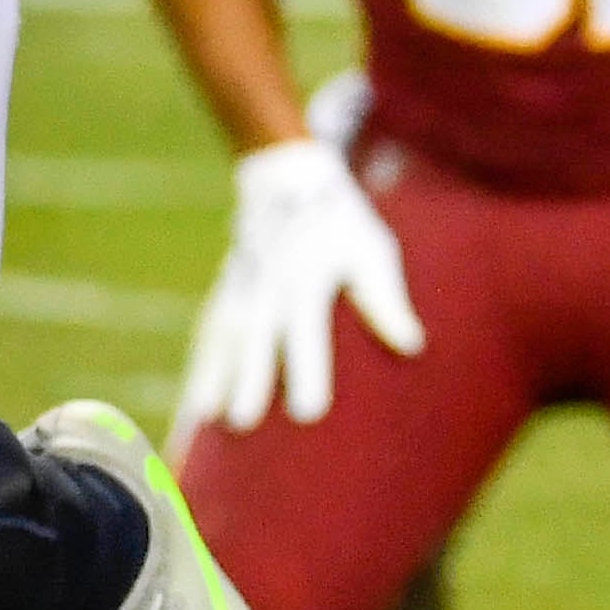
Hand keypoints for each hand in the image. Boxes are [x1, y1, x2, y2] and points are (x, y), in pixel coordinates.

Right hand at [178, 138, 423, 433]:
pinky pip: (209, 333)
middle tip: (244, 424)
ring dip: (212, 376)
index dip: (307, 370)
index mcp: (308, 278)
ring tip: (205, 419)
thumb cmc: (342, 227)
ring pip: (223, 337)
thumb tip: (412, 346)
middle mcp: (268, 285)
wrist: (287, 184)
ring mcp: (240, 289)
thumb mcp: (372, 252)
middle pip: (256, 338)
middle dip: (249, 381)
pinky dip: (201, 365)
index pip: (306, 331)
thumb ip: (386, 299)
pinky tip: (196, 402)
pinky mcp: (225, 293)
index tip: (308, 413)